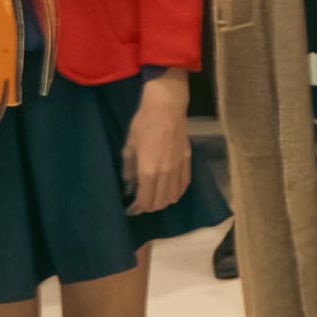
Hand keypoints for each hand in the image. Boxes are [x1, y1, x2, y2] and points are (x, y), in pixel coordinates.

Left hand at [124, 72, 193, 211]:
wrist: (167, 107)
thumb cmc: (144, 124)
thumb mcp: (129, 146)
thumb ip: (129, 169)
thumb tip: (130, 184)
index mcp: (148, 170)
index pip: (145, 200)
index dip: (137, 208)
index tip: (131, 209)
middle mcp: (166, 173)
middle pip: (159, 202)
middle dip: (148, 207)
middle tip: (140, 204)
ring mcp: (179, 167)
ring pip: (173, 196)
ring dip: (162, 202)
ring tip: (154, 198)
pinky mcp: (187, 161)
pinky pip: (184, 185)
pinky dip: (176, 193)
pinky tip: (170, 192)